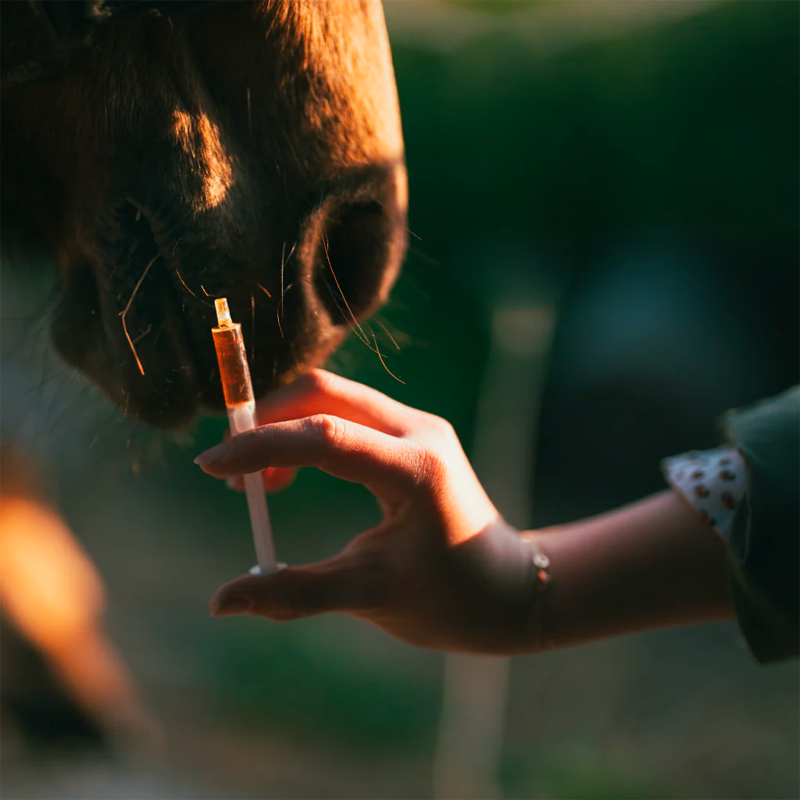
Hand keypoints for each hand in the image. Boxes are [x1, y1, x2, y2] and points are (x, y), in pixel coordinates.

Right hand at [196, 370, 539, 653]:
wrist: (506, 588)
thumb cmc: (450, 599)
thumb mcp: (370, 596)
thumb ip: (295, 592)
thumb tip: (219, 602)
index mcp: (417, 470)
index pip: (325, 436)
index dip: (260, 446)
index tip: (209, 466)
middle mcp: (419, 432)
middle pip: (323, 394)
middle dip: (266, 423)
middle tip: (229, 474)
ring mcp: (417, 426)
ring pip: (331, 397)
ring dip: (284, 427)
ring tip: (257, 485)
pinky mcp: (410, 434)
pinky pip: (346, 415)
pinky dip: (306, 434)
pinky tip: (289, 474)